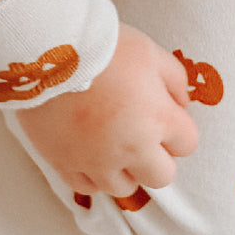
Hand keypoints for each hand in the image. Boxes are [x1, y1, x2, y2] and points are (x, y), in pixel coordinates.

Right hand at [17, 22, 197, 199]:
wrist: (48, 50)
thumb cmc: (103, 46)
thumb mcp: (150, 50)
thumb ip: (175, 79)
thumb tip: (181, 103)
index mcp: (158, 119)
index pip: (187, 144)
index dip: (177, 130)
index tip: (162, 115)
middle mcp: (132, 148)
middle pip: (161, 176)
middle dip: (156, 158)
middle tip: (140, 135)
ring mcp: (96, 160)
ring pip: (124, 187)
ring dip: (124, 169)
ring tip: (110, 143)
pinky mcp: (64, 163)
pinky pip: (86, 187)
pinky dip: (92, 174)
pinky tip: (88, 153)